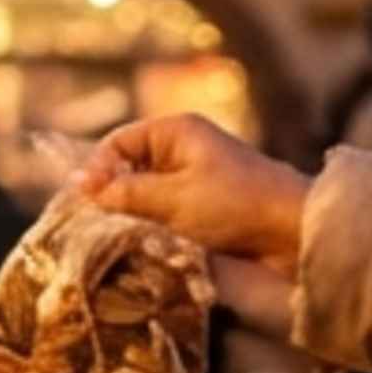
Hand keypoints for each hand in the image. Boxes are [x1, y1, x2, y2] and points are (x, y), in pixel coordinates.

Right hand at [79, 116, 309, 333]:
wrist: (293, 233)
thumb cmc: (234, 205)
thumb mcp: (171, 198)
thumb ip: (123, 192)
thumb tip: (78, 184)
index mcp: (176, 131)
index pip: (117, 142)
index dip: (99, 169)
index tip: (89, 202)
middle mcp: (182, 149)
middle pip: (127, 167)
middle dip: (113, 194)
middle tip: (101, 223)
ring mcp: (192, 177)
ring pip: (142, 193)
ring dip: (132, 214)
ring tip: (125, 234)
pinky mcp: (201, 205)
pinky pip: (161, 210)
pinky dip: (151, 225)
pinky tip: (147, 241)